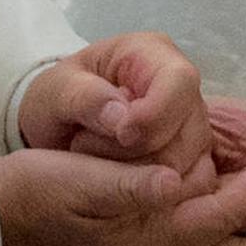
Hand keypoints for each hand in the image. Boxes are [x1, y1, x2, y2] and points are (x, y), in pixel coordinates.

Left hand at [18, 33, 214, 192]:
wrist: (59, 125)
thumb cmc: (58, 99)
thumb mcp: (55, 91)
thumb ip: (84, 98)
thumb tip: (122, 117)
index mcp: (153, 54)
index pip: (179, 82)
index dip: (156, 114)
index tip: (122, 136)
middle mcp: (181, 89)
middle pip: (190, 128)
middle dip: (143, 152)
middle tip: (93, 149)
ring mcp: (190, 125)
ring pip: (190, 162)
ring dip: (143, 174)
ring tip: (99, 162)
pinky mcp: (189, 158)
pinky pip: (186, 184)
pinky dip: (152, 191)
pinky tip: (118, 185)